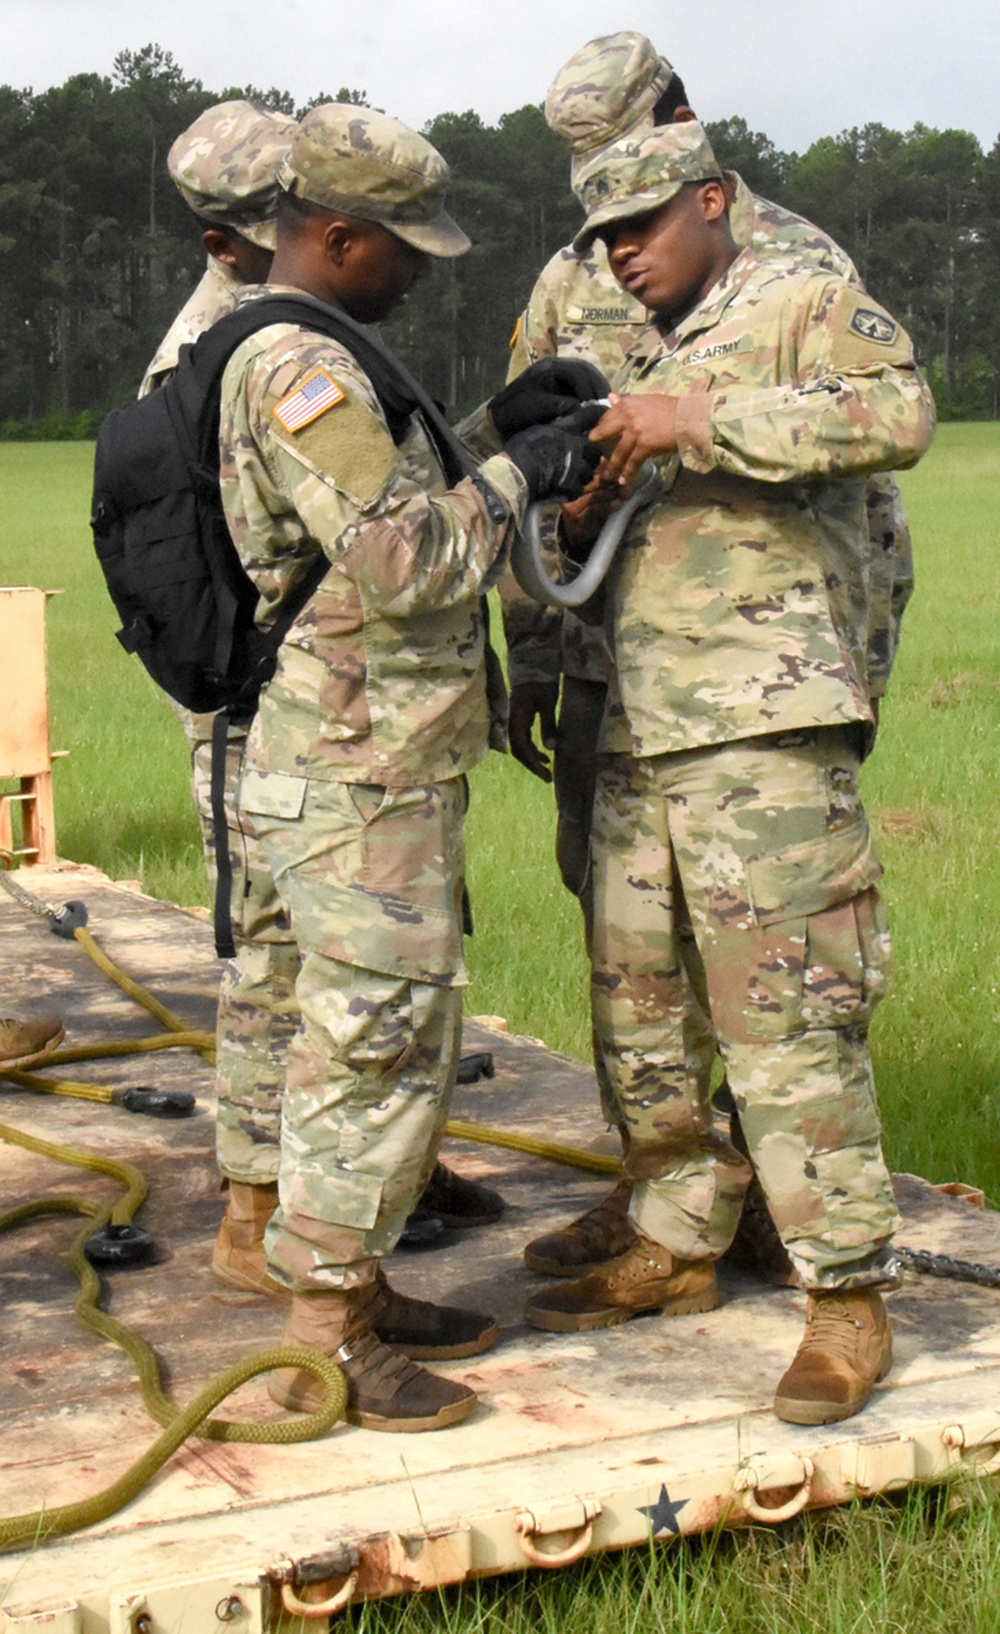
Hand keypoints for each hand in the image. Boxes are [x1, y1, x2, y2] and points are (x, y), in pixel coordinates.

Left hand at [489, 358, 609, 439]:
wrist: (500, 418)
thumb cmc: (513, 412)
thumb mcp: (533, 408)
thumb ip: (556, 405)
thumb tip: (579, 407)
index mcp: (549, 368)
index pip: (578, 371)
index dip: (590, 388)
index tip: (595, 406)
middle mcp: (557, 368)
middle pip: (586, 371)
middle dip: (597, 388)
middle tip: (605, 407)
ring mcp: (560, 377)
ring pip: (586, 378)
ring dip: (596, 392)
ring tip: (602, 409)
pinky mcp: (561, 387)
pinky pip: (582, 387)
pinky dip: (590, 397)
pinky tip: (593, 410)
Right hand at [503, 423, 601, 500]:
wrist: (517, 472)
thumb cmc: (522, 448)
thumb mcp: (538, 428)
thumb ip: (554, 427)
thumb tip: (560, 425)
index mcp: (567, 430)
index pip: (590, 416)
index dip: (598, 414)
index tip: (601, 414)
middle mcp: (576, 446)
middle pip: (596, 450)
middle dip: (592, 454)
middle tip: (587, 458)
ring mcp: (576, 467)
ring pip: (590, 471)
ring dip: (585, 473)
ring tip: (577, 475)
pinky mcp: (572, 486)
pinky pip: (580, 488)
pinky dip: (575, 489)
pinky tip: (568, 488)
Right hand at [508, 681, 558, 780]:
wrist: (531, 667)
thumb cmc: (541, 682)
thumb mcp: (548, 702)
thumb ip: (548, 725)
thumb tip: (551, 748)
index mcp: (516, 718)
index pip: (521, 745)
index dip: (532, 761)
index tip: (545, 772)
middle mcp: (512, 722)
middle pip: (518, 750)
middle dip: (532, 765)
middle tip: (548, 778)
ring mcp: (514, 722)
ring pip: (520, 747)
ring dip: (532, 759)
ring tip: (548, 770)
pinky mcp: (518, 721)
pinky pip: (522, 740)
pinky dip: (532, 749)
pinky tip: (545, 756)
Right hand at [560, 469, 623, 556]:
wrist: (575, 537)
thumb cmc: (584, 512)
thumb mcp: (590, 494)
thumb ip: (596, 478)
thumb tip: (603, 459)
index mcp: (571, 487)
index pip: (589, 477)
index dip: (603, 473)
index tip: (617, 471)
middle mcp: (569, 497)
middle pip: (591, 486)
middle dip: (610, 484)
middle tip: (625, 483)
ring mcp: (572, 509)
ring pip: (594, 498)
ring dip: (611, 495)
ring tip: (625, 493)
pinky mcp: (578, 521)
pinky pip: (594, 511)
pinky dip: (607, 507)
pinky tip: (617, 504)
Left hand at [590, 393, 679, 486]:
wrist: (689, 418)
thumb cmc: (671, 408)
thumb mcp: (647, 400)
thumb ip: (627, 401)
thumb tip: (611, 397)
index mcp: (627, 403)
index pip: (606, 416)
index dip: (600, 428)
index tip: (597, 437)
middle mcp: (628, 416)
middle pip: (605, 433)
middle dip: (597, 446)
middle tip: (593, 456)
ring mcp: (635, 432)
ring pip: (618, 452)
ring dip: (612, 466)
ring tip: (607, 476)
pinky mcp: (645, 445)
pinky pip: (633, 462)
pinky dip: (628, 473)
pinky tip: (623, 481)